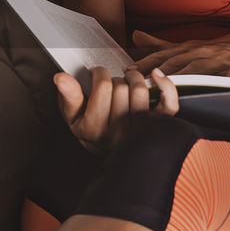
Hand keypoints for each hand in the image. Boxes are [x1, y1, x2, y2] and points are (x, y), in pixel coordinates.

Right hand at [54, 66, 177, 152]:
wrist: (117, 157)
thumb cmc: (95, 133)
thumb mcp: (74, 118)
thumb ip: (68, 97)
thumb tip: (61, 77)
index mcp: (96, 127)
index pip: (102, 86)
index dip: (99, 73)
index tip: (96, 73)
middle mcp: (119, 130)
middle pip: (121, 86)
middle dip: (115, 78)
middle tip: (111, 83)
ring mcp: (141, 129)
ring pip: (140, 90)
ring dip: (134, 78)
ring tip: (127, 81)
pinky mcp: (159, 126)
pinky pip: (168, 103)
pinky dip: (166, 85)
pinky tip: (156, 75)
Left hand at [128, 30, 229, 79]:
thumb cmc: (220, 50)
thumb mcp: (190, 45)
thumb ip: (162, 45)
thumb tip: (134, 36)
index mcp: (190, 49)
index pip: (164, 56)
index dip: (146, 62)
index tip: (128, 71)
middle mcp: (202, 52)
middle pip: (177, 62)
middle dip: (158, 70)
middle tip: (141, 81)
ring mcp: (220, 60)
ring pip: (199, 69)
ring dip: (183, 76)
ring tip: (167, 85)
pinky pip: (228, 77)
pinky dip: (220, 82)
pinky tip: (211, 90)